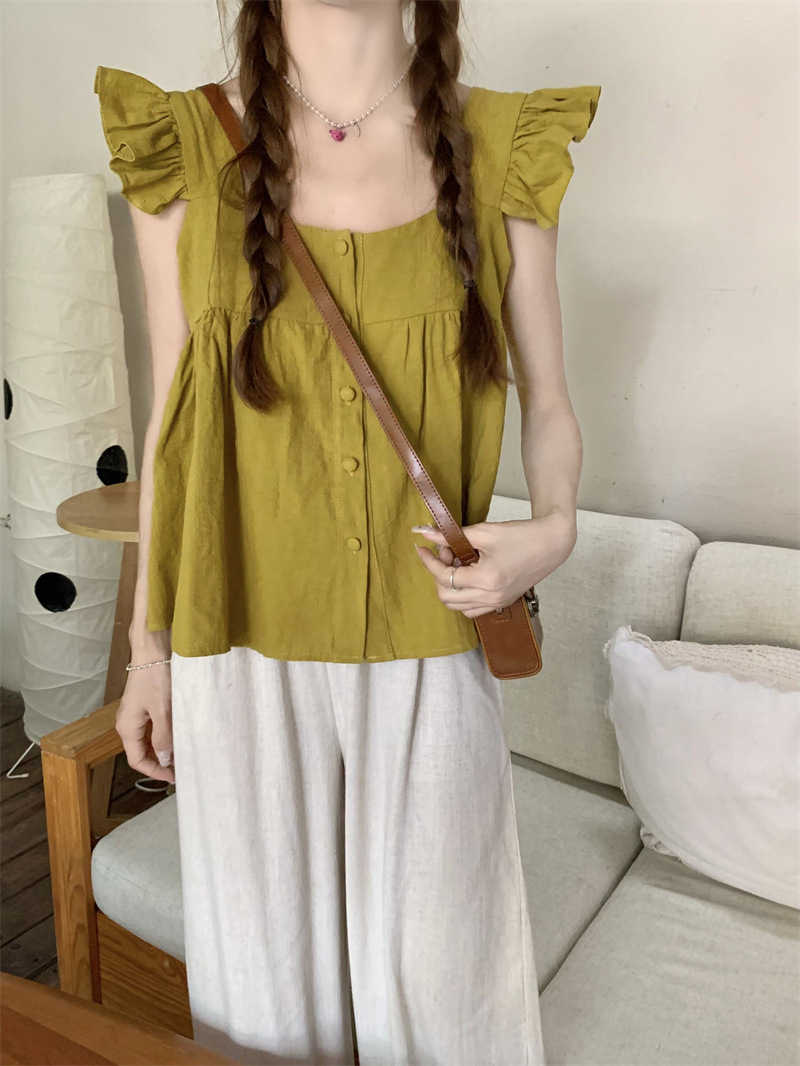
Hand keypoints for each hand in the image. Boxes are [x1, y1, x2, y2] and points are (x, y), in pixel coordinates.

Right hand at [115, 660, 174, 783]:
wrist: (152, 648)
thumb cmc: (155, 676)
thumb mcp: (162, 710)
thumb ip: (163, 737)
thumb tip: (164, 759)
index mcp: (126, 727)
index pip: (137, 760)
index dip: (154, 772)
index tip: (174, 777)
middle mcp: (127, 723)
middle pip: (141, 752)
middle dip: (160, 762)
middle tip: (181, 768)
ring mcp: (135, 713)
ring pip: (148, 739)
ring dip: (163, 749)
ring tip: (182, 754)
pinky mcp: (144, 704)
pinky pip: (152, 727)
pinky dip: (164, 735)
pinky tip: (178, 736)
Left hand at [412, 513, 575, 618]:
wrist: (551, 543)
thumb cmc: (522, 535)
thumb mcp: (483, 532)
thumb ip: (451, 536)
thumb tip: (425, 533)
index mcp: (487, 579)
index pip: (445, 578)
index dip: (429, 562)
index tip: (422, 548)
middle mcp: (491, 597)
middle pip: (446, 597)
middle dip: (438, 574)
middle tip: (446, 552)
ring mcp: (497, 603)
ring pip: (457, 606)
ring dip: (450, 586)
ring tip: (458, 563)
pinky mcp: (501, 603)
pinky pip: (472, 608)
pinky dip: (463, 594)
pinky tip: (469, 574)